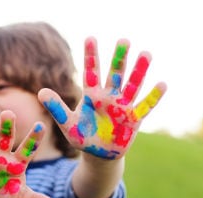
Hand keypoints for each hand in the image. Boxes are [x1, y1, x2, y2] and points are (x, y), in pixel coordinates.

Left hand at [38, 37, 166, 159]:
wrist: (99, 155)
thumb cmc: (83, 137)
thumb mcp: (67, 124)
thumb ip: (57, 108)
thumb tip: (41, 92)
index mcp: (92, 96)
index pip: (91, 72)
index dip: (91, 56)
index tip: (90, 37)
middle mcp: (109, 97)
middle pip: (115, 74)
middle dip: (119, 58)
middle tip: (124, 40)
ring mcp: (123, 107)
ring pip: (132, 85)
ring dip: (139, 71)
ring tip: (146, 54)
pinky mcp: (133, 120)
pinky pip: (144, 106)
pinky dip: (153, 97)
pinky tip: (162, 84)